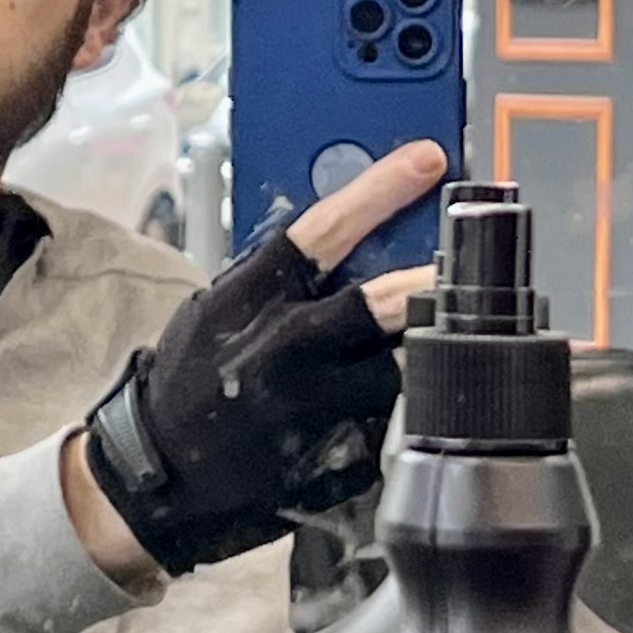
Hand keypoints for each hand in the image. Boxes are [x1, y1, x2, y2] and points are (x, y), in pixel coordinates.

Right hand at [76, 142, 446, 579]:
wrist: (160, 470)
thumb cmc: (189, 380)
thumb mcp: (214, 312)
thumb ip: (275, 280)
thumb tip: (349, 234)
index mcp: (246, 302)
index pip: (321, 231)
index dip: (378, 190)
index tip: (425, 161)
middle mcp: (279, 350)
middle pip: (377, 302)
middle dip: (432, 277)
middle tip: (472, 261)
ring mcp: (309, 408)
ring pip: (398, 367)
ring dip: (427, 349)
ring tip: (448, 341)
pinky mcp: (332, 456)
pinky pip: (387, 424)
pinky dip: (399, 410)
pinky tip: (398, 407)